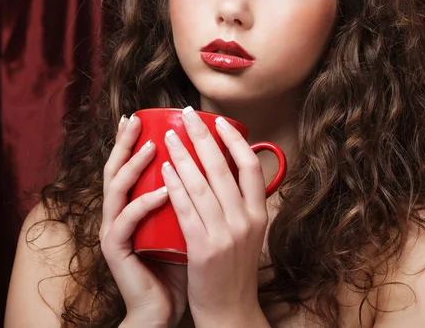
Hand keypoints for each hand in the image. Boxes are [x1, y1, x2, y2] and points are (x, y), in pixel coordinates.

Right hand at [99, 114, 187, 327]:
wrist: (163, 309)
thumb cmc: (180, 264)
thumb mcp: (189, 223)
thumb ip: (195, 199)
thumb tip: (224, 169)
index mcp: (131, 205)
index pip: (128, 166)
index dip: (131, 141)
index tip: (142, 116)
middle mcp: (118, 213)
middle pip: (115, 169)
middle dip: (125, 142)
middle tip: (136, 119)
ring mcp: (113, 230)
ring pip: (117, 189)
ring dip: (135, 165)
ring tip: (155, 146)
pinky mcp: (116, 250)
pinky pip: (128, 221)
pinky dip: (146, 203)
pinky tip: (165, 191)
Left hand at [160, 107, 268, 325]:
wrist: (229, 311)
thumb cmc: (234, 270)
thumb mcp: (249, 234)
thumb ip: (242, 204)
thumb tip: (229, 169)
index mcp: (259, 215)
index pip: (252, 167)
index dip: (235, 140)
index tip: (219, 122)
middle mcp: (246, 221)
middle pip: (222, 168)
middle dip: (202, 136)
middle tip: (187, 115)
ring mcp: (225, 235)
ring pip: (201, 184)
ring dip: (182, 155)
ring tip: (169, 136)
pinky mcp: (203, 248)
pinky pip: (185, 208)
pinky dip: (174, 185)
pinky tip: (165, 169)